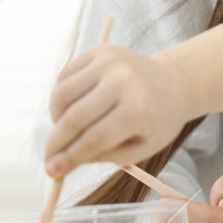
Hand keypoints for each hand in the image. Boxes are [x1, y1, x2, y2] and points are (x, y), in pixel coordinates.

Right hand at [45, 46, 195, 175]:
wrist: (174, 82)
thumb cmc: (157, 121)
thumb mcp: (140, 148)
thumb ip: (101, 157)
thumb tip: (58, 164)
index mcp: (139, 110)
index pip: (93, 138)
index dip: (69, 157)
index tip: (52, 171)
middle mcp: (123, 81)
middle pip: (74, 117)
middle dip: (56, 142)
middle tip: (48, 157)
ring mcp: (110, 62)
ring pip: (62, 95)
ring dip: (55, 118)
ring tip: (63, 131)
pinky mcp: (99, 50)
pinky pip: (64, 77)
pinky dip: (60, 98)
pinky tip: (70, 108)